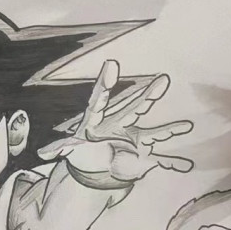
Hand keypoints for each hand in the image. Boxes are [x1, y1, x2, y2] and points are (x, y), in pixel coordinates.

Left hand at [38, 60, 193, 180]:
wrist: (96, 161)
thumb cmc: (83, 149)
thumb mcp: (71, 148)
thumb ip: (62, 148)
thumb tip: (45, 153)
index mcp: (98, 121)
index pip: (100, 101)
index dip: (104, 84)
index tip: (111, 64)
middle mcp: (120, 124)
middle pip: (133, 109)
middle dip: (148, 96)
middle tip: (163, 80)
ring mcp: (133, 138)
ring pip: (152, 133)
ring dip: (168, 130)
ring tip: (186, 127)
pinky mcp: (141, 153)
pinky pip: (157, 159)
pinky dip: (170, 164)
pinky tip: (185, 165)